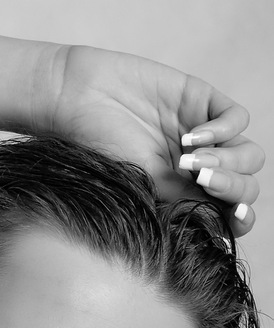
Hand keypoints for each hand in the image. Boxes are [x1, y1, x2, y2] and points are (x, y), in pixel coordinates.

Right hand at [44, 45, 263, 235]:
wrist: (79, 100)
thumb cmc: (98, 149)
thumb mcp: (141, 188)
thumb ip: (182, 204)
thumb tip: (219, 227)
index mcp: (186, 193)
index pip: (231, 211)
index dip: (242, 218)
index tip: (236, 217)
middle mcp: (200, 166)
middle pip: (246, 184)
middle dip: (232, 186)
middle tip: (200, 178)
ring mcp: (205, 133)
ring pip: (249, 154)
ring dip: (228, 161)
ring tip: (190, 159)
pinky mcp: (203, 100)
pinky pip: (237, 119)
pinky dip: (221, 131)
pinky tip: (190, 136)